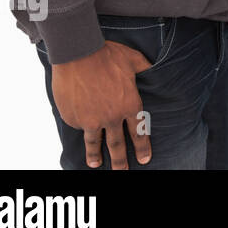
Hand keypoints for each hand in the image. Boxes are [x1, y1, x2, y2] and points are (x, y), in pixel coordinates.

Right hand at [50, 41, 153, 168]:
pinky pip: (77, 126)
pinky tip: (80, 130)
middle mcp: (111, 116)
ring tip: (96, 165)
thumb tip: (154, 68)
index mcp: (129, 105)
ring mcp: (90, 119)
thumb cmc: (108, 55)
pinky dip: (80, 128)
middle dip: (121, 162)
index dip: (143, 147)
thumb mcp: (133, 60)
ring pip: (94, 143)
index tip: (145, 159)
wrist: (78, 54)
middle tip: (123, 172)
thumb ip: (145, 68)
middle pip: (117, 145)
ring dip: (96, 156)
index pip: (139, 132)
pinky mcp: (72, 118)